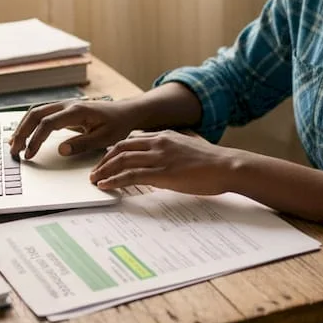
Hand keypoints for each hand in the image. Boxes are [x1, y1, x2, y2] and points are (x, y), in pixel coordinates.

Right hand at [9, 98, 137, 159]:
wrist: (125, 112)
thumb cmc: (117, 125)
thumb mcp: (105, 138)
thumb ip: (82, 144)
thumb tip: (60, 151)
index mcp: (76, 111)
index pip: (48, 123)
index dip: (35, 140)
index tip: (29, 155)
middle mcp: (67, 104)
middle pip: (36, 114)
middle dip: (22, 132)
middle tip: (14, 150)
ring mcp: (64, 105)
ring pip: (36, 112)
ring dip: (23, 127)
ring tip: (14, 145)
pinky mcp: (64, 109)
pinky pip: (42, 113)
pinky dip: (30, 124)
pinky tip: (23, 135)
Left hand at [90, 130, 233, 194]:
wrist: (228, 166)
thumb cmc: (213, 162)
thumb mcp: (190, 149)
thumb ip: (174, 151)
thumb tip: (167, 162)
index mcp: (165, 136)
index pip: (131, 140)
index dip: (115, 151)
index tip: (106, 160)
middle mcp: (159, 143)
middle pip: (121, 148)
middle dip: (104, 160)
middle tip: (95, 172)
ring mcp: (159, 157)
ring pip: (122, 160)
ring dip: (104, 171)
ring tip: (95, 180)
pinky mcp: (162, 173)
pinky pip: (130, 176)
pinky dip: (114, 180)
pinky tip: (106, 186)